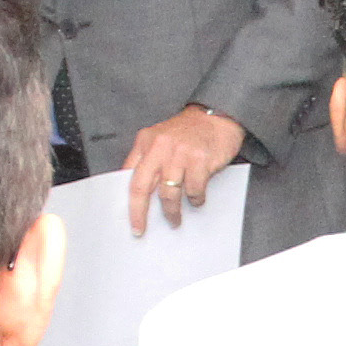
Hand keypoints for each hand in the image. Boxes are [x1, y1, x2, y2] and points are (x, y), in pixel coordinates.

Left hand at [120, 103, 246, 235]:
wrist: (217, 116)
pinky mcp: (199, 160)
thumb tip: (141, 196)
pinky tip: (197, 199)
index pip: (129, 176)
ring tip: (175, 220)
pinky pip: (193, 190)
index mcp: (146, 142)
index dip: (128, 202)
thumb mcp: (161, 140)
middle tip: (142, 229)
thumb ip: (150, 161)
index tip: (131, 220)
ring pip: (168, 194)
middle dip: (140, 214)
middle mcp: (159, 146)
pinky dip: (195, 200)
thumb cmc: (189, 133)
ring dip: (172, 212)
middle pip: (142, 188)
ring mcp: (179, 153)